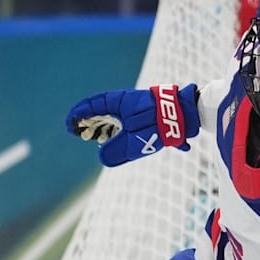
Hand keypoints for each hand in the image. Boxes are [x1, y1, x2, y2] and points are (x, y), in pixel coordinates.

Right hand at [66, 84, 198, 167]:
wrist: (189, 113)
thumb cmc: (160, 124)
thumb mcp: (134, 142)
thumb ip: (116, 151)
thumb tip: (103, 158)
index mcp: (118, 101)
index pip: (91, 105)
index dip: (78, 116)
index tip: (70, 126)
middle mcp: (126, 101)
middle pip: (102, 110)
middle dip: (90, 123)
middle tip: (81, 135)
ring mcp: (138, 107)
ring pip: (116, 115)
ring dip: (106, 127)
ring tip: (100, 140)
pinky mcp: (149, 114)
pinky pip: (128, 120)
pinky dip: (120, 129)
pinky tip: (122, 140)